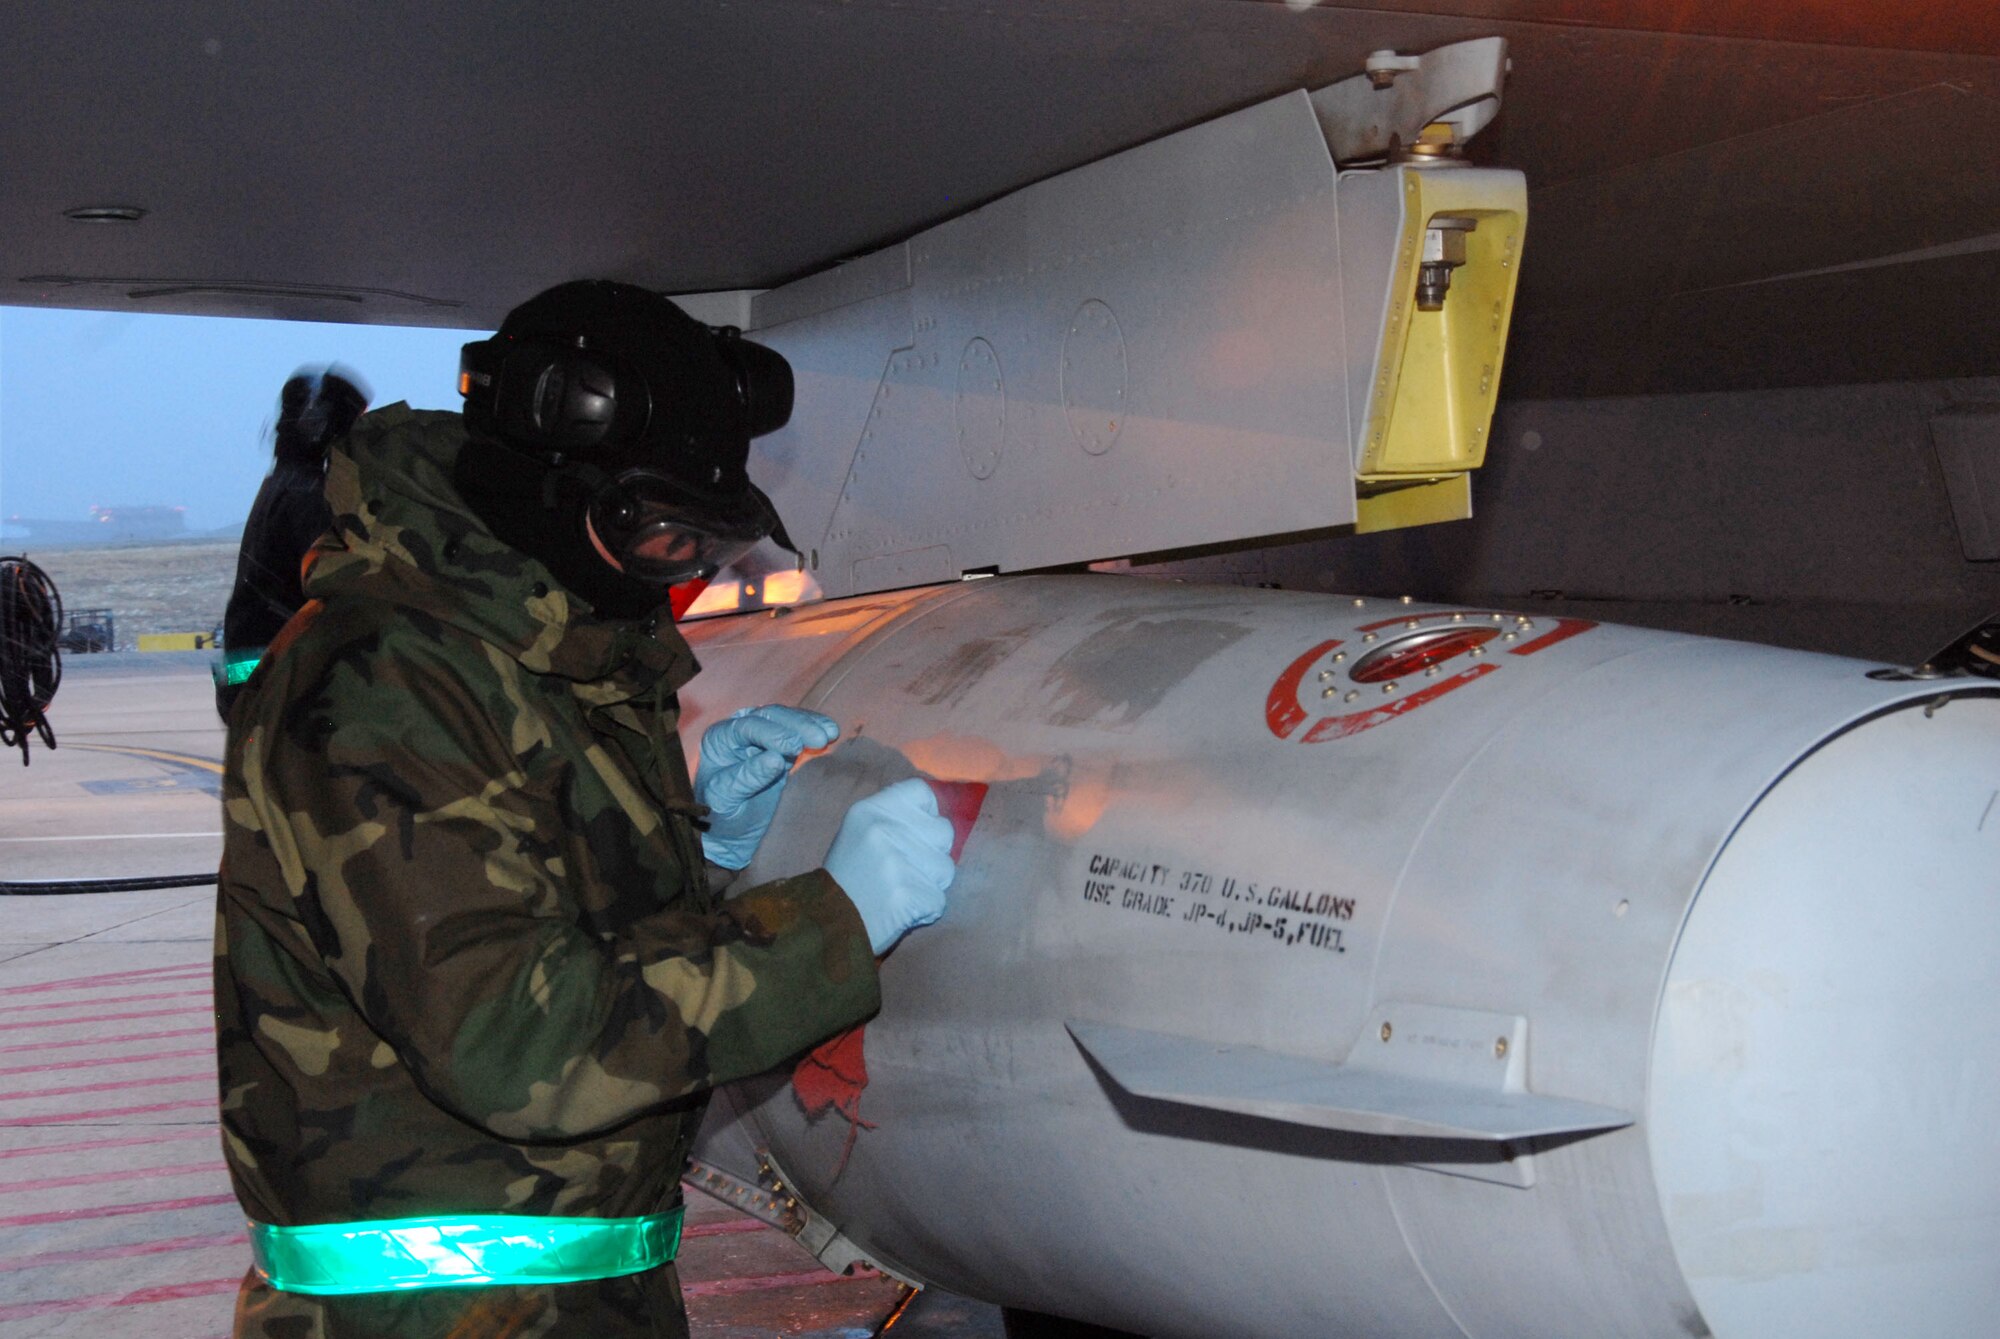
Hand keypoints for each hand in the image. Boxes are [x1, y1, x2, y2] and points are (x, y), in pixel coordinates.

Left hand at [694, 705, 839, 868]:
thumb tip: (776, 758)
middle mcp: (739, 729)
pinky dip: (815, 728)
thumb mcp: (728, 799)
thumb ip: (747, 778)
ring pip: (787, 717)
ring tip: (830, 734)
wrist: (735, 829)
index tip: (796, 748)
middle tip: (821, 739)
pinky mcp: (781, 741)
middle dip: (797, 725)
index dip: (773, 733)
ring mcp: (762, 732)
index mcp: (719, 739)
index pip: (747, 727)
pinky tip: (831, 733)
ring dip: (810, 723)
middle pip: (771, 716)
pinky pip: (799, 728)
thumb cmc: (724, 814)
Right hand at [823, 778, 956, 955]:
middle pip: (943, 831)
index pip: (922, 792)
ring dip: (930, 884)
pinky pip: (938, 900)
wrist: (826, 926)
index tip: (918, 832)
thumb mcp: (858, 834)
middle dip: (932, 854)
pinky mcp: (908, 895)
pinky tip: (902, 911)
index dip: (927, 814)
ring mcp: (897, 862)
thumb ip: (893, 819)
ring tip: (901, 892)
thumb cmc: (846, 879)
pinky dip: (925, 911)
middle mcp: (884, 829)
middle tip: (905, 870)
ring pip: (945, 868)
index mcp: (869, 810)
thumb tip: (935, 813)